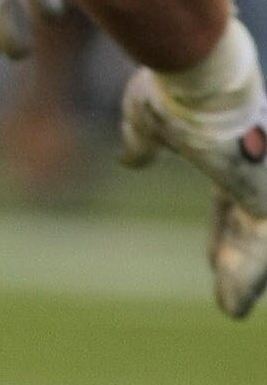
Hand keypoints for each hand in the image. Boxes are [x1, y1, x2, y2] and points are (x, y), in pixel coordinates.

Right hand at [120, 30, 266, 318]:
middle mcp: (260, 164)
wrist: (203, 77)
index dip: (224, 229)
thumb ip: (141, 140)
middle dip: (237, 254)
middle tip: (225, 287)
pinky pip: (260, 251)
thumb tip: (131, 158)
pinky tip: (230, 306)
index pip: (234, 197)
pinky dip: (246, 278)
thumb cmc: (176, 89)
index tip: (213, 259)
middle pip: (249, 220)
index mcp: (235, 145)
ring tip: (230, 307)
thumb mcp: (150, 119)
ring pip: (259, 241)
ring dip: (245, 274)